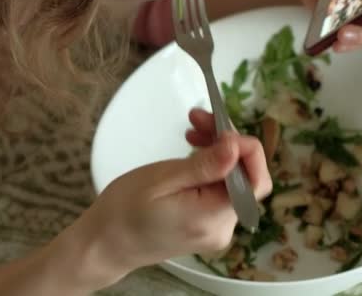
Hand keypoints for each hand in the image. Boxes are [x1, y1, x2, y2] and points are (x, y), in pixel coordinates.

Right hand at [65, 109, 270, 290]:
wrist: (105, 244)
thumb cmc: (123, 211)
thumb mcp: (160, 180)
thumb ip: (203, 166)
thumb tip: (237, 147)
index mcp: (211, 217)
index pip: (256, 182)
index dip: (247, 150)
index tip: (220, 127)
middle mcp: (222, 227)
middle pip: (245, 177)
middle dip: (227, 142)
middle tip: (196, 118)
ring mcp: (217, 228)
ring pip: (234, 180)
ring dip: (218, 150)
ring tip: (191, 129)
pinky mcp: (209, 224)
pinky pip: (221, 190)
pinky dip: (211, 167)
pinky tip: (194, 150)